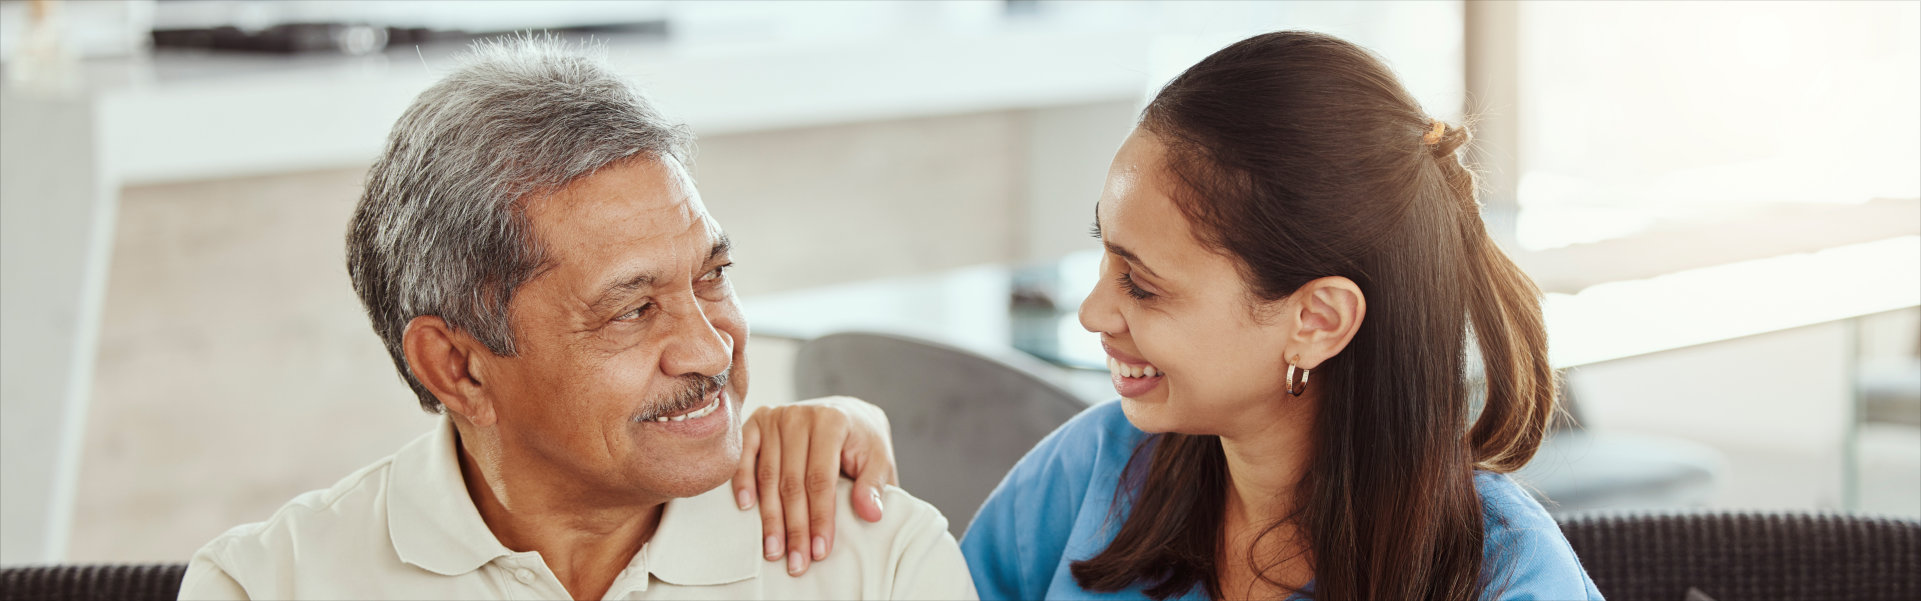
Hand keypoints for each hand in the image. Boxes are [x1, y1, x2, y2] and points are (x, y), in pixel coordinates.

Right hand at [732, 395, 897, 575]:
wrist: (847, 414)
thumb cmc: (862, 443)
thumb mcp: (878, 459)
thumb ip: (874, 485)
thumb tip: (871, 514)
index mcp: (832, 422)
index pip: (821, 479)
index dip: (819, 517)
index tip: (819, 551)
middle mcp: (800, 416)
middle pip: (792, 482)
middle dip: (794, 528)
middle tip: (796, 563)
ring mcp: (776, 417)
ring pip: (768, 477)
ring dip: (770, 518)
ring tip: (773, 551)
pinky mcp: (757, 422)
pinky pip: (744, 456)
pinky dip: (743, 482)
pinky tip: (746, 508)